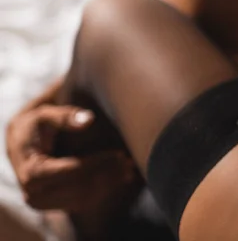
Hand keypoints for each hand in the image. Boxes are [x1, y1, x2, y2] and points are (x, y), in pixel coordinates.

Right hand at [6, 104, 135, 212]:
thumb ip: (64, 116)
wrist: (25, 145)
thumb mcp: (44, 116)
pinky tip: (125, 174)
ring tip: (130, 165)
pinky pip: (87, 200)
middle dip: (106, 173)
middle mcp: (36, 194)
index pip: (68, 172)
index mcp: (31, 172)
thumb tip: (88, 118)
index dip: (95, 163)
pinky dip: (107, 188)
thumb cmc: (35, 127)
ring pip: (86, 197)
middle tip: (128, 159)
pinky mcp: (60, 204)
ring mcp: (48, 203)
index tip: (117, 153)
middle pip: (79, 188)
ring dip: (110, 182)